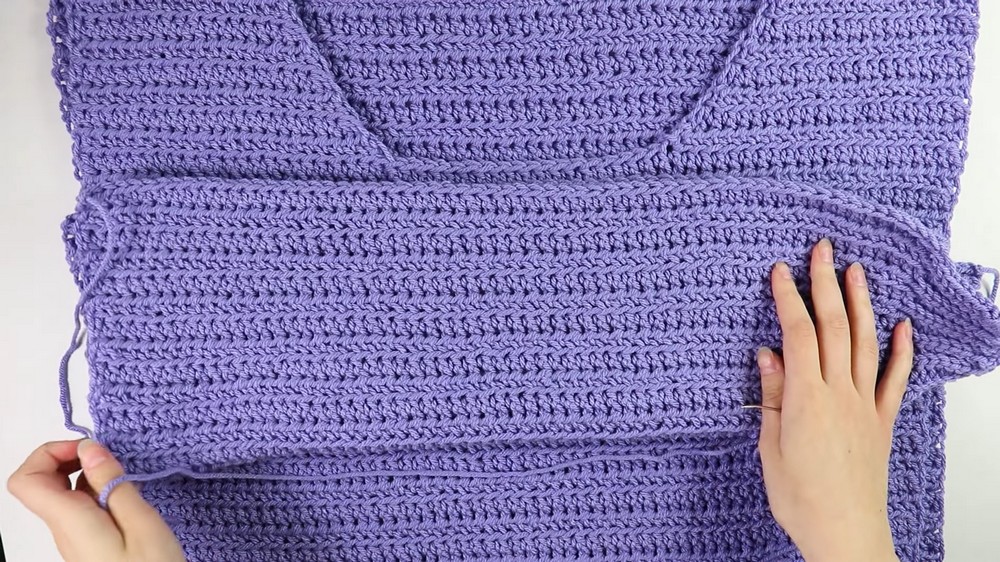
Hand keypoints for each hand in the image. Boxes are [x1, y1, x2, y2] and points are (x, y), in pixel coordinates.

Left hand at [7, 439, 184, 561]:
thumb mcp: (141, 523)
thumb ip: (113, 483)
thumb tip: (90, 448)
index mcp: (70, 521)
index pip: (25, 480)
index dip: (49, 453)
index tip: (88, 449)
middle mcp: (63, 530)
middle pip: (40, 483)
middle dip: (69, 458)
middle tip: (107, 457)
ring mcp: (74, 538)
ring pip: (63, 494)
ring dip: (89, 475)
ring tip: (125, 478)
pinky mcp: (88, 542)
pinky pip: (80, 508)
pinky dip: (98, 492)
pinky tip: (127, 497)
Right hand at [757, 239, 912, 561]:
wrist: (844, 532)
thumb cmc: (800, 498)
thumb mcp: (770, 446)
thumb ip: (772, 396)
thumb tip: (767, 354)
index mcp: (805, 397)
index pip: (797, 333)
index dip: (788, 298)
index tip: (779, 270)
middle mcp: (839, 393)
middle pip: (833, 327)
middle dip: (825, 284)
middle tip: (822, 250)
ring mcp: (864, 404)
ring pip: (865, 342)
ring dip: (860, 303)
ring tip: (857, 271)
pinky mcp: (881, 420)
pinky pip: (895, 378)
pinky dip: (902, 350)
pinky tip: (903, 326)